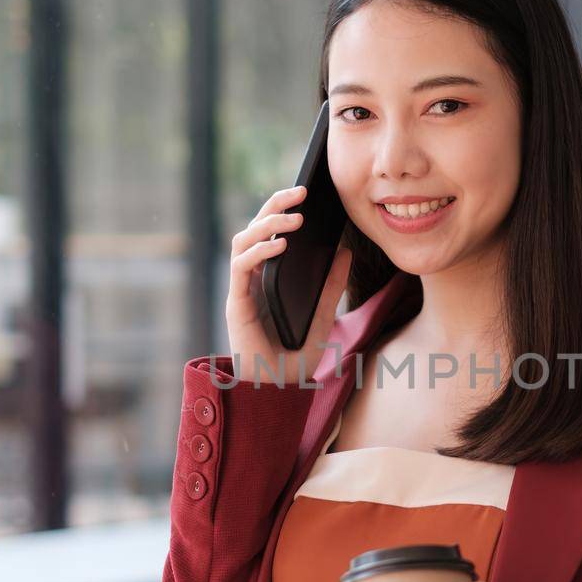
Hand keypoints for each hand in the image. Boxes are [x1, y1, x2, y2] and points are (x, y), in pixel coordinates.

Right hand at [225, 184, 351, 383]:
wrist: (279, 390)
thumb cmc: (295, 357)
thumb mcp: (323, 315)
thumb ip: (332, 285)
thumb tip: (345, 250)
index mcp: (270, 277)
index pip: (270, 232)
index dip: (283, 209)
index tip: (307, 192)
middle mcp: (252, 279)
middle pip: (254, 227)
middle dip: (275, 205)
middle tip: (301, 190)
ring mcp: (242, 289)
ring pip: (243, 240)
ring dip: (267, 223)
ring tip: (296, 218)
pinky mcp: (236, 304)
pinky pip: (241, 267)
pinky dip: (259, 251)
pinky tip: (281, 245)